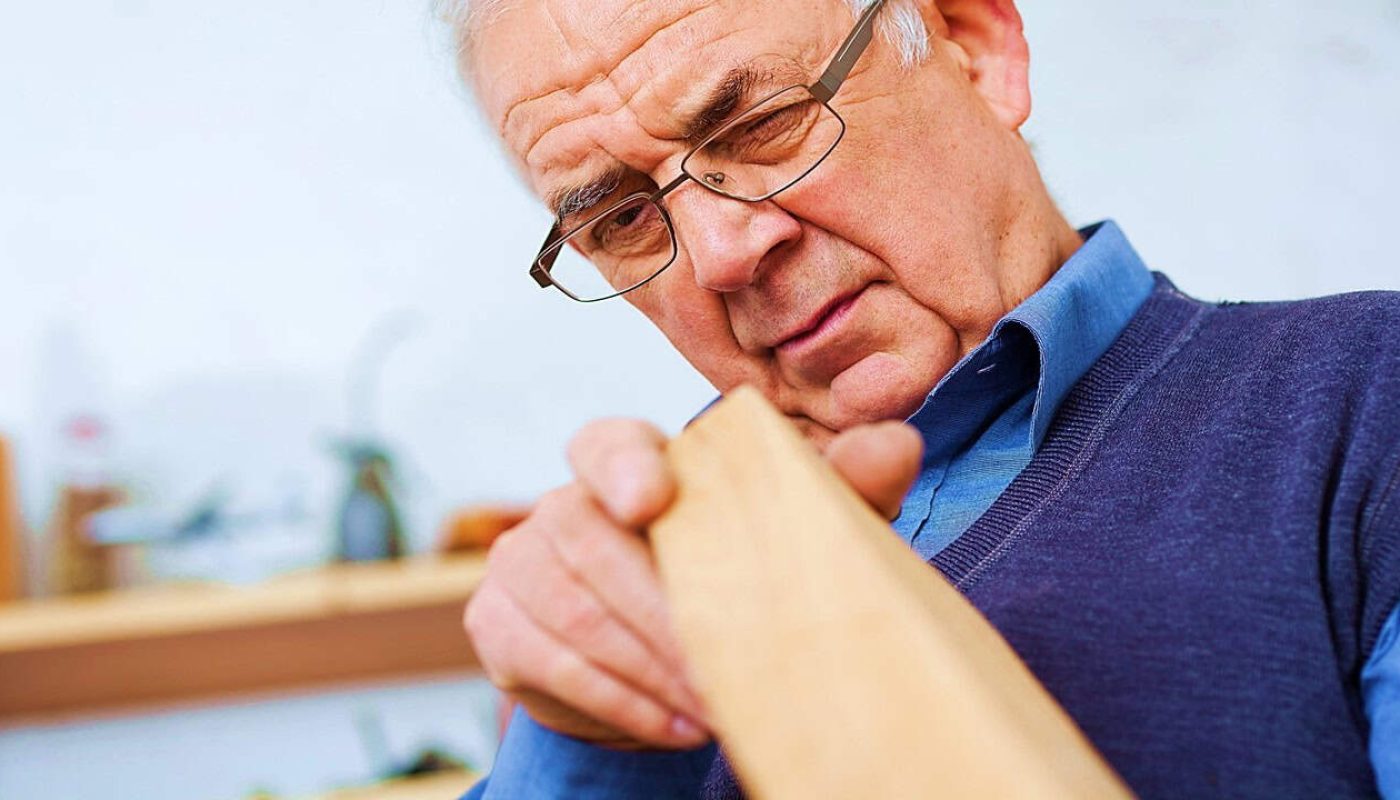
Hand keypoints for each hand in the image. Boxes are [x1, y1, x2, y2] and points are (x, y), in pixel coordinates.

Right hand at [463, 416, 922, 749]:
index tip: (650, 501)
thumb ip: (843, 484)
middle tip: (728, 669)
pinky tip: (674, 723)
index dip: (620, 467)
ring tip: (716, 706)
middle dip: (663, 614)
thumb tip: (897, 444)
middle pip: (591, 543)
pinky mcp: (500, 627)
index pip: (606, 444)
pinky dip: (616, 702)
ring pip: (571, 612)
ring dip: (647, 667)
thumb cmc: (740, 569)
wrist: (671, 650)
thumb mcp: (798, 530)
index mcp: (633, 464)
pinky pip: (547, 664)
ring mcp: (520, 563)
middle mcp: (564, 503)